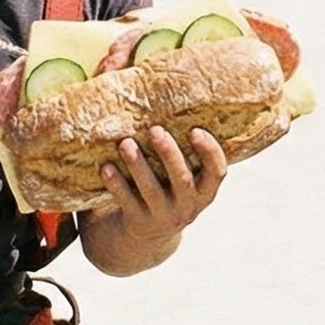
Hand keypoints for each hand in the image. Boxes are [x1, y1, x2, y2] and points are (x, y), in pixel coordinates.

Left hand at [95, 126, 227, 241]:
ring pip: (152, 191)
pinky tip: (106, 167)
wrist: (146, 238)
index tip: (195, 130)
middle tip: (155, 129)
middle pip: (182, 180)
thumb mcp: (181, 176)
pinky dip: (117, 185)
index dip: (210, 152)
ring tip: (125, 143)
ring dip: (138, 165)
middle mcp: (187, 206)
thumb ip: (179, 147)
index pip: (217, 172)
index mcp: (204, 191)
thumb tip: (158, 87)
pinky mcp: (139, 223)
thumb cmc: (166, 190)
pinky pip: (127, 203)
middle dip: (169, 154)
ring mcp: (164, 217)